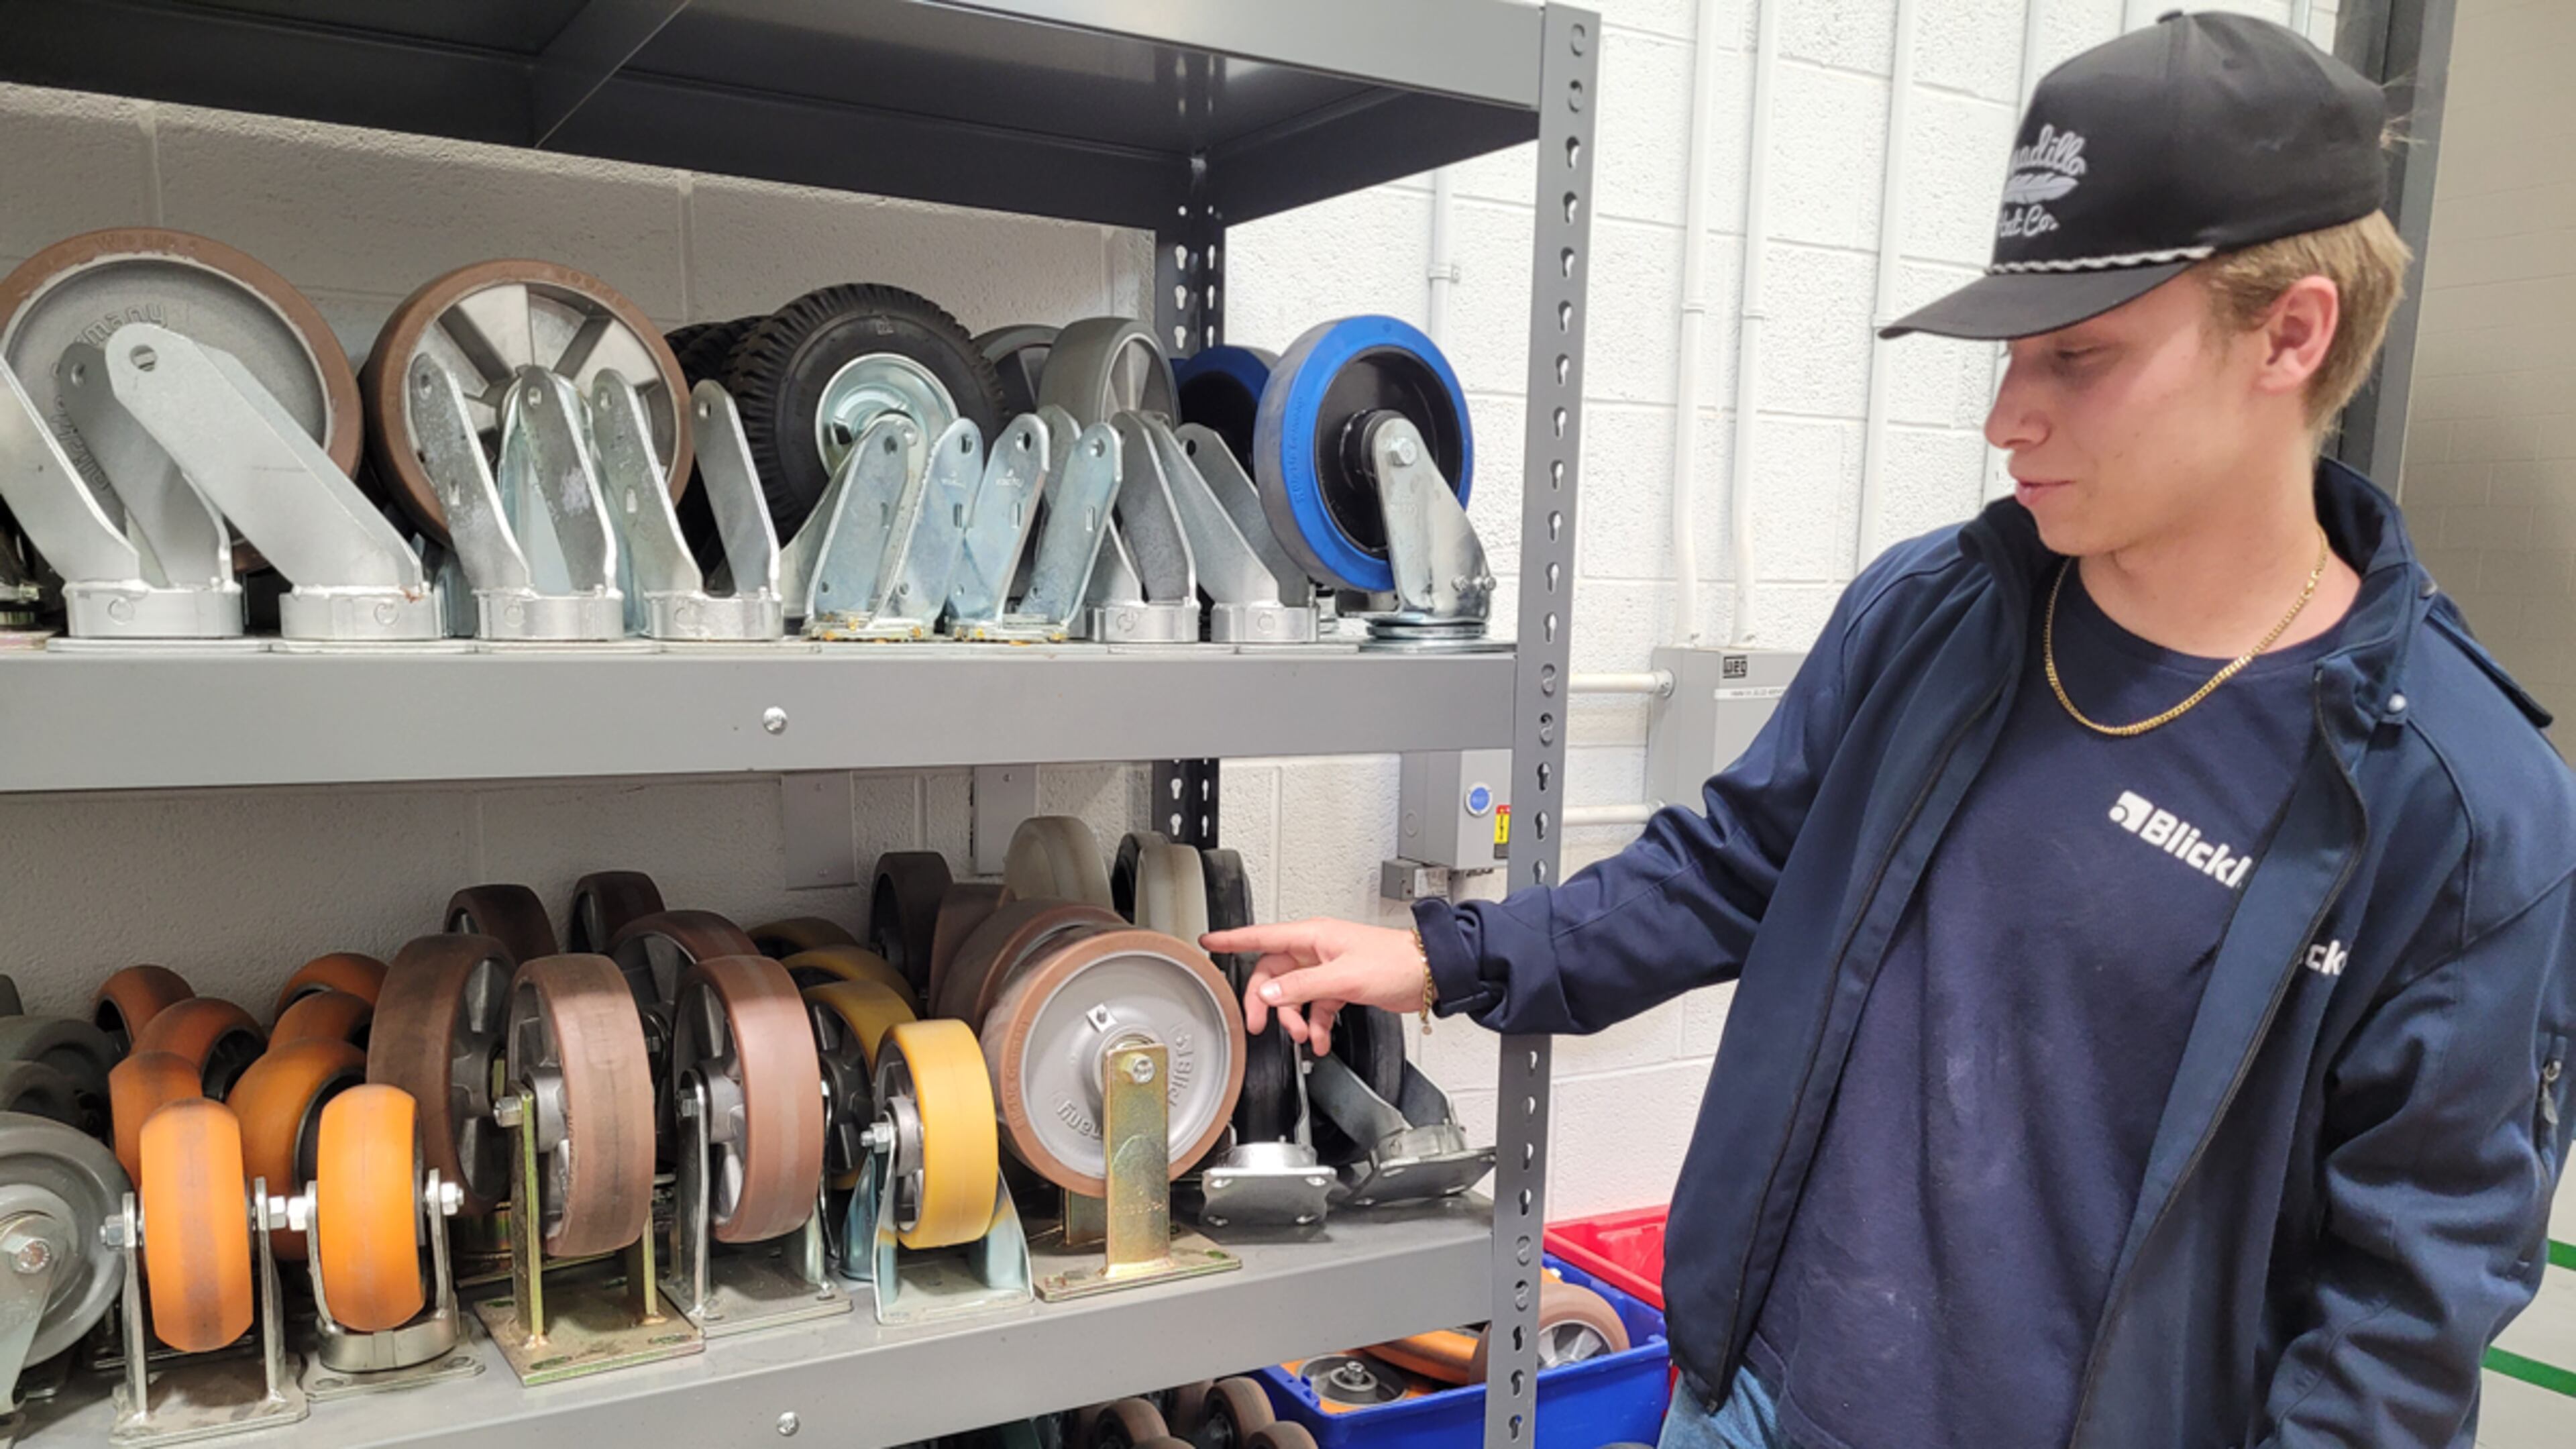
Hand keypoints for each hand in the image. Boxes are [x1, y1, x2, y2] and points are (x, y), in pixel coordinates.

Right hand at [1200, 917, 1426, 1053]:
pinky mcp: (1340, 986)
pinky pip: (1315, 1007)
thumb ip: (1302, 986)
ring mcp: (1327, 969)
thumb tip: (1269, 995)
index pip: (1262, 936)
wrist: (1428, 974)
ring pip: (1293, 995)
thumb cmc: (1395, 962)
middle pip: (1274, 975)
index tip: (1208, 942)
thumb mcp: (1344, 977)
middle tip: (1260, 1025)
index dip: (1233, 940)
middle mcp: (1316, 950)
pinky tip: (1320, 1039)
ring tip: (1303, 1036)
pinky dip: (1315, 1025)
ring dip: (1294, 1019)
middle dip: (1267, 1003)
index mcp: (1313, 936)